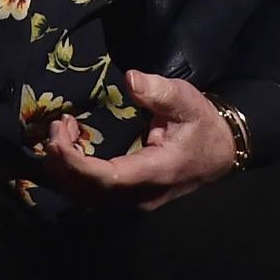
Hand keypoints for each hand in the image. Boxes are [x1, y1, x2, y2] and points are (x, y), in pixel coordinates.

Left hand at [39, 68, 239, 211]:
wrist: (223, 150)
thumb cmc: (202, 124)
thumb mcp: (186, 100)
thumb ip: (159, 91)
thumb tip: (131, 79)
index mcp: (157, 171)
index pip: (109, 178)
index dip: (77, 164)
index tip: (58, 139)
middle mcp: (143, 194)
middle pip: (91, 192)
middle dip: (64, 163)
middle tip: (56, 127)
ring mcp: (136, 199)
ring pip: (88, 198)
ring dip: (65, 170)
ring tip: (60, 133)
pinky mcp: (130, 197)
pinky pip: (94, 194)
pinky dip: (75, 175)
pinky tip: (70, 148)